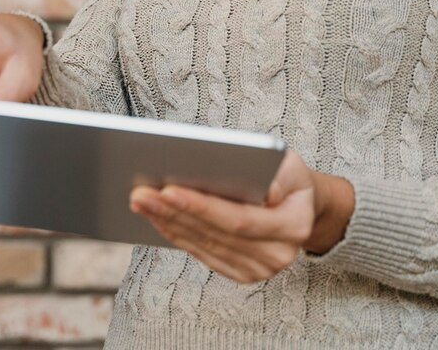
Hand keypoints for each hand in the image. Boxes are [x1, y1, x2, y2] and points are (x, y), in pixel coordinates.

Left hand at [129, 149, 354, 282]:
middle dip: (174, 212)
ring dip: (167, 223)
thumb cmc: (287, 177)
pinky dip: (176, 234)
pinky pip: (202, 254)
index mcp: (294, 225)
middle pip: (216, 234)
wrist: (298, 205)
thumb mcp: (290, 165)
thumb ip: (279, 174)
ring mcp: (259, 269)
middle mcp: (278, 255)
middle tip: (140, 192)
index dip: (202, 206)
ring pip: (204, 245)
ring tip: (140, 201)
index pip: (240, 219)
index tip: (168, 189)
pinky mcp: (241, 273)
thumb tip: (264, 190)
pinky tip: (156, 217)